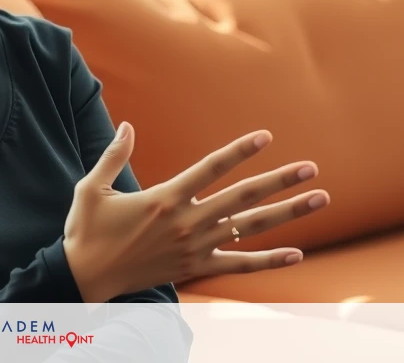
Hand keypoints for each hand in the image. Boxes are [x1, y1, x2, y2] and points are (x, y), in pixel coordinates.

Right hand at [62, 124, 328, 302]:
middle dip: (280, 181)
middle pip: (243, 197)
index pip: (211, 168)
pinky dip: (268, 261)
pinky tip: (296, 253)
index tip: (266, 136)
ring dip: (287, 213)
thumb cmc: (87, 230)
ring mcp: (195, 248)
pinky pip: (239, 266)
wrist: (85, 278)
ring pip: (250, 228)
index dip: (239, 151)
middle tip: (311, 168)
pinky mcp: (195, 269)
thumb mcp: (92, 188)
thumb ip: (113, 155)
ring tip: (318, 199)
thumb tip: (127, 125)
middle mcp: (187, 222)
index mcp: (164, 198)